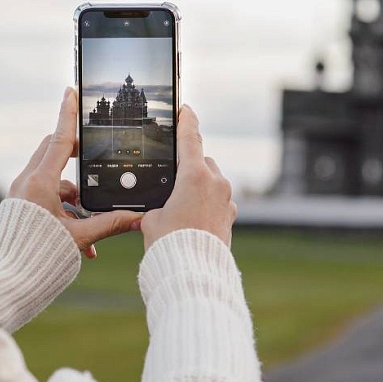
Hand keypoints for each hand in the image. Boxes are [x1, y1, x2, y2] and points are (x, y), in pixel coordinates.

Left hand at [8, 88, 140, 258]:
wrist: (4, 282)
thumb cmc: (37, 258)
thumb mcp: (79, 238)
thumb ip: (109, 224)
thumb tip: (139, 218)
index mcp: (40, 182)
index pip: (60, 139)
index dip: (68, 114)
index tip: (71, 90)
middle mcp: (27, 182)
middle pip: (55, 152)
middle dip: (78, 156)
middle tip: (96, 155)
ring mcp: (22, 194)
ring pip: (54, 180)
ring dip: (76, 197)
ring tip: (93, 227)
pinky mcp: (20, 208)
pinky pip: (46, 199)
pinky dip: (65, 213)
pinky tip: (84, 244)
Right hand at [140, 105, 234, 249]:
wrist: (193, 272)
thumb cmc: (169, 244)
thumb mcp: (151, 219)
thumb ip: (156, 204)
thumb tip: (160, 206)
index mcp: (194, 175)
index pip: (190, 138)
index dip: (186, 120)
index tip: (185, 109)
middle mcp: (216, 182)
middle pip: (202, 161)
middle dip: (189, 167)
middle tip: (171, 182)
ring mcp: (227, 199)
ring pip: (212, 181)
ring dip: (199, 186)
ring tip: (179, 207)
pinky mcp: (231, 216)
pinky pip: (219, 200)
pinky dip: (207, 203)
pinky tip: (193, 219)